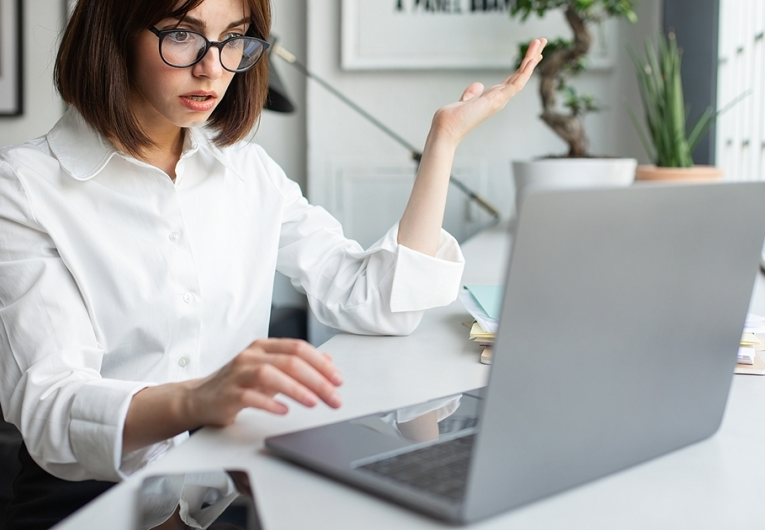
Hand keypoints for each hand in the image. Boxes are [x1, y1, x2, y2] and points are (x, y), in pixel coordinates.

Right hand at [123, 338, 343, 453]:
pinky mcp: (228, 393)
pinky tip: (284, 411)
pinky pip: (251, 396)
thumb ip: (297, 365)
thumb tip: (328, 362)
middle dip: (317, 380)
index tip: (338, 380)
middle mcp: (251, 356)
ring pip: (271, 374)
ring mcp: (238, 373)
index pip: (299, 348)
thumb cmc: (238, 384)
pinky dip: (269, 404)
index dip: (321, 364)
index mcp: (264, 347)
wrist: (200, 398)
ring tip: (314, 402)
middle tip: (334, 397)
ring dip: (296, 389)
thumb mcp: (270, 370)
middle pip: (290, 361)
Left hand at [429, 38, 546, 145]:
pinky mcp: (498, 100)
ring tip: (541, 41)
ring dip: (531, 58)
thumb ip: (472, 93)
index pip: (512, 79)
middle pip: (520, 75)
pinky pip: (516, 84)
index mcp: (493, 98)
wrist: (446, 129)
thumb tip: (478, 84)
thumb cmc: (453, 119)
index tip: (532, 55)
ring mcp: (500, 100)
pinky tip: (532, 59)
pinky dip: (525, 71)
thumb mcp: (464, 101)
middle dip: (531, 58)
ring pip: (522, 76)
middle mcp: (500, 99)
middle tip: (542, 41)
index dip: (523, 67)